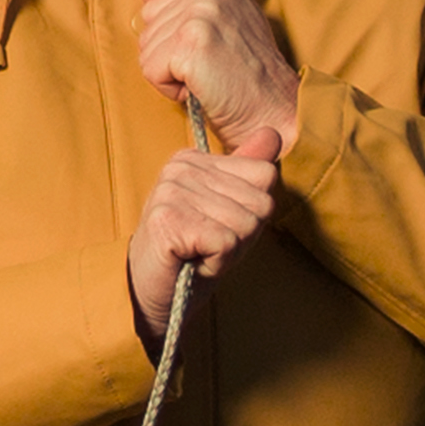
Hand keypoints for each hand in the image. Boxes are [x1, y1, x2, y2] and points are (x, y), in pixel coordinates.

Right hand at [126, 139, 278, 343]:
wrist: (151, 293)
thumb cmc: (192, 253)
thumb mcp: (229, 210)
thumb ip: (248, 171)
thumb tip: (273, 132)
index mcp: (194, 158)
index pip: (265, 175)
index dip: (253, 213)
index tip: (221, 227)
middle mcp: (180, 168)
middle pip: (260, 202)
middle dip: (243, 236)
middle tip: (209, 246)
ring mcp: (171, 191)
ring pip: (245, 224)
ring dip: (229, 252)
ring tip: (200, 253)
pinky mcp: (169, 220)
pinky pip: (226, 242)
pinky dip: (217, 262)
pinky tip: (193, 261)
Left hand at [134, 0, 298, 161]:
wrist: (274, 115)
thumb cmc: (248, 79)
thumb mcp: (219, 29)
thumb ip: (182, 4)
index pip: (156, 8)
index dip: (176, 42)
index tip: (212, 53)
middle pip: (147, 29)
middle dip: (170, 59)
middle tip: (211, 70)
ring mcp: (201, 13)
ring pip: (146, 51)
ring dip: (171, 75)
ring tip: (208, 79)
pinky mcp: (191, 43)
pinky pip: (150, 71)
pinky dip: (171, 90)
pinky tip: (202, 88)